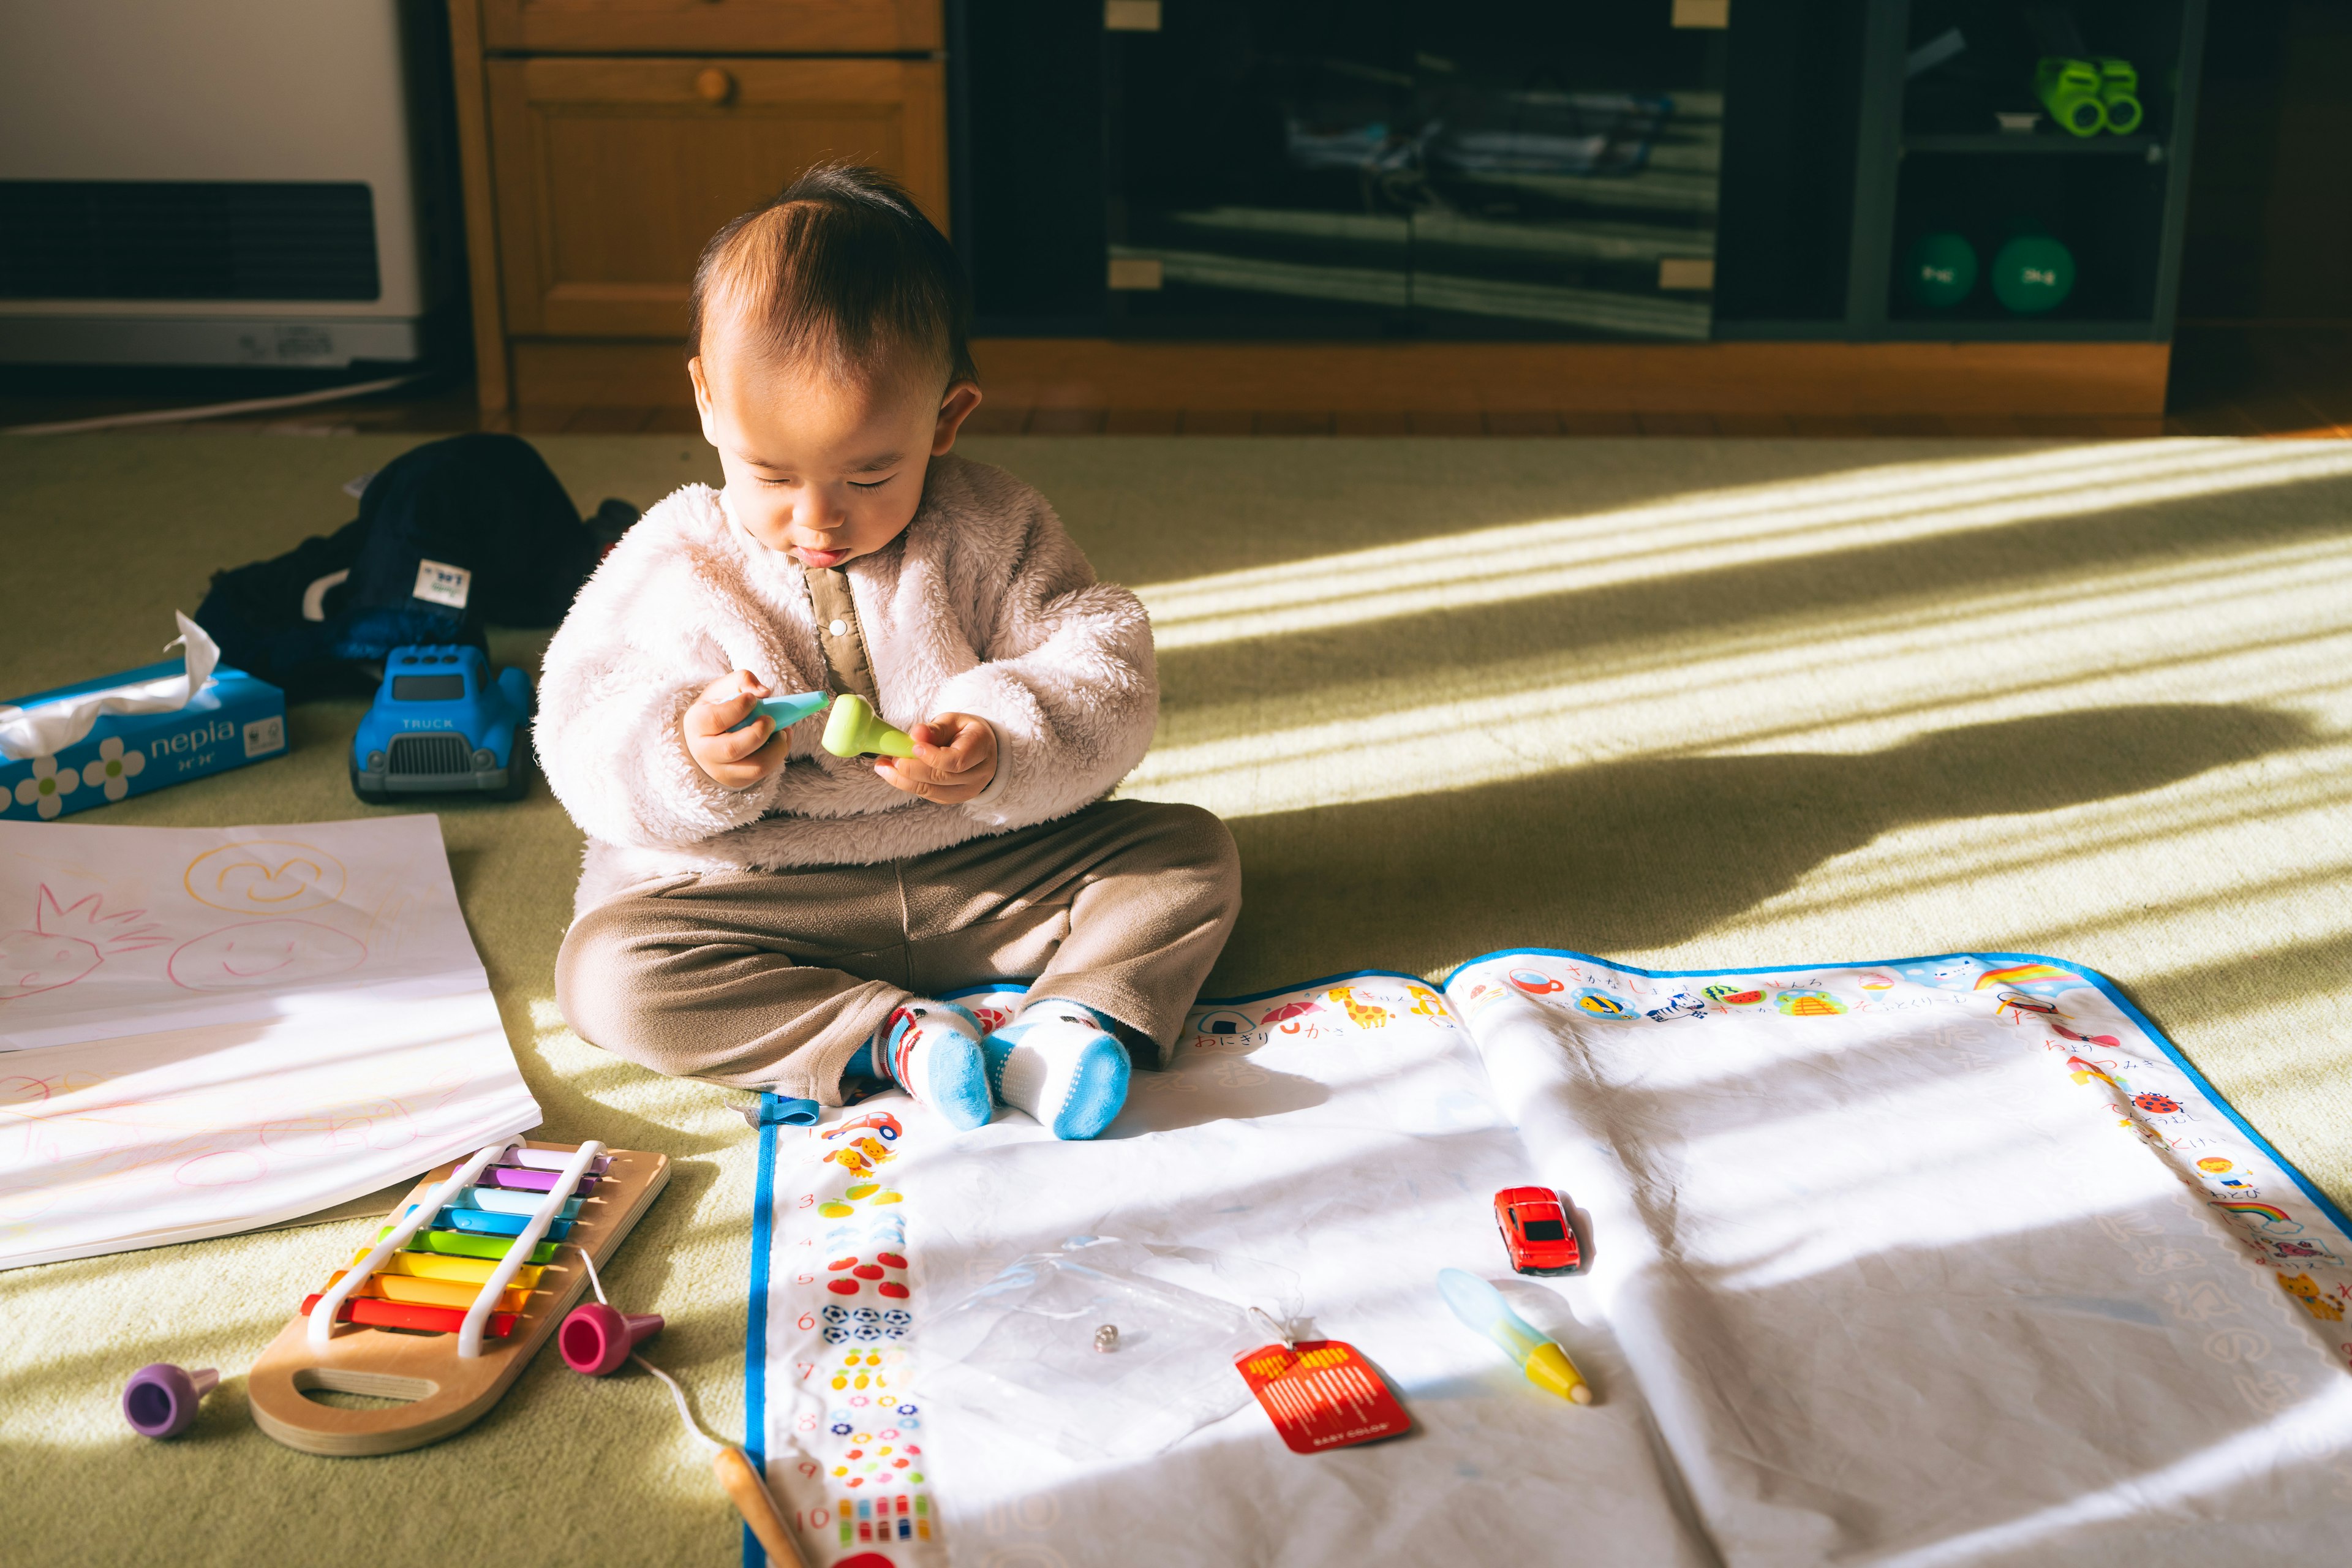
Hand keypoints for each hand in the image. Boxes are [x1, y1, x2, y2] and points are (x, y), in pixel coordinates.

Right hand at [684, 670, 789, 788]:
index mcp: (697, 723)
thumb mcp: (722, 689)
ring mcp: (720, 770)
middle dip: (758, 733)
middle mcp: (704, 751)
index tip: (753, 699)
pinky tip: (780, 741)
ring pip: (754, 767)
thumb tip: (764, 692)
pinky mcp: (736, 780)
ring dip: (776, 748)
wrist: (704, 737)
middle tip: (771, 719)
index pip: (716, 719)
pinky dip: (778, 756)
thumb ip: (742, 680)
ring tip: (783, 732)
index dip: (738, 708)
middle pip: (733, 749)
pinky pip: (762, 773)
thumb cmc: (716, 709)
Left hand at [875, 712, 996, 803]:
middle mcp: (978, 774)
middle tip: (890, 758)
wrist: (980, 750)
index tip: (912, 746)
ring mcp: (966, 791)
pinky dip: (907, 785)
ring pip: (931, 791)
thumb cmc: (964, 732)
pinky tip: (893, 773)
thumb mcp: (953, 721)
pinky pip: (927, 795)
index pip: (957, 760)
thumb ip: (935, 729)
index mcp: (980, 748)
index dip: (932, 757)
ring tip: (883, 766)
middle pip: (941, 778)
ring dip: (902, 779)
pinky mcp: (952, 799)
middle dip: (911, 769)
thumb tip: (917, 733)